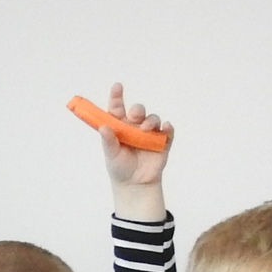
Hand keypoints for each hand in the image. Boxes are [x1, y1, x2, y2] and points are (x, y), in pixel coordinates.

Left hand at [101, 81, 172, 200]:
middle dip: (137, 110)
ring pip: (153, 118)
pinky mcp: (163, 142)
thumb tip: (103, 127)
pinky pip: (168, 131)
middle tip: (134, 116)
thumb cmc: (120, 167)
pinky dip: (168, 128)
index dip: (117, 96)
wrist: (134, 185)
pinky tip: (165, 128)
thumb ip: (108, 141)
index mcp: (120, 126)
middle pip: (138, 111)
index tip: (117, 86)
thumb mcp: (111, 154)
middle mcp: (135, 126)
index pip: (117, 108)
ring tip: (146, 129)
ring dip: (150, 120)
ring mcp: (150, 133)